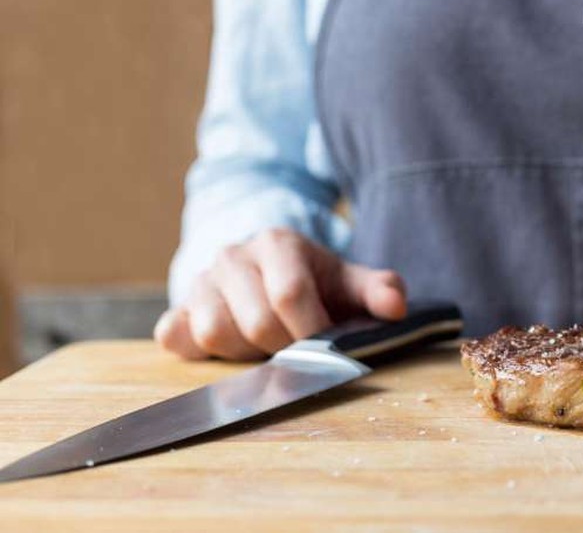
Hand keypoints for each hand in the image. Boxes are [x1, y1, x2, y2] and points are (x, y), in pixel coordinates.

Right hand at [154, 229, 406, 360]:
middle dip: (284, 347)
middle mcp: (233, 256)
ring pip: (214, 332)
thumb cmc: (314, 283)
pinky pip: (174, 337)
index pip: (290, 293)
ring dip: (246, 353)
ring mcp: (199, 283)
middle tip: (297, 350)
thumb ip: (378, 290)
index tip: (326, 349)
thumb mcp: (349, 282)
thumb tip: (395, 307)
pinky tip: (230, 348)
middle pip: (256, 320)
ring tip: (266, 346)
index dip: (311, 331)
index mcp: (278, 243)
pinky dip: (201, 353)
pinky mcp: (176, 309)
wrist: (265, 274)